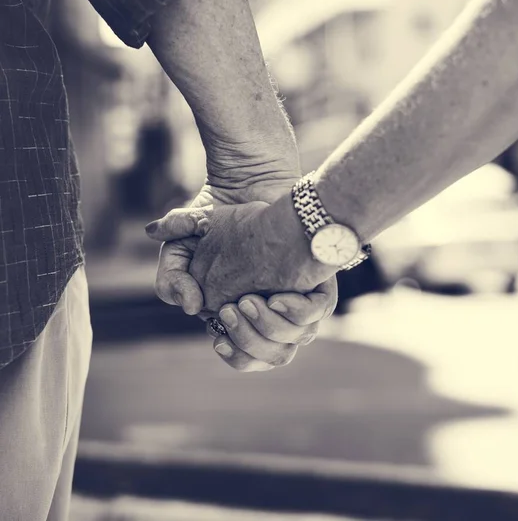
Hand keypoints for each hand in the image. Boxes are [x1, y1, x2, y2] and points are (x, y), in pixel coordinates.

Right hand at [147, 199, 337, 371]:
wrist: (249, 190)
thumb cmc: (215, 223)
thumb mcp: (180, 247)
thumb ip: (171, 276)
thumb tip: (190, 307)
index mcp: (241, 315)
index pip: (243, 355)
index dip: (233, 351)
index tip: (220, 335)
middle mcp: (272, 314)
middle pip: (270, 355)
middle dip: (251, 342)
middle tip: (233, 310)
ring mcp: (296, 301)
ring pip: (295, 340)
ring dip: (271, 328)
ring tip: (250, 301)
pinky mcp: (316, 283)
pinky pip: (316, 310)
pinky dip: (299, 311)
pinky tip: (278, 297)